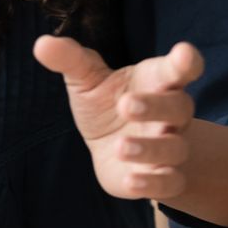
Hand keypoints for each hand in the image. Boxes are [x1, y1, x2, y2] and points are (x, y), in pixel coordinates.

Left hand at [34, 35, 204, 201]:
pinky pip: (169, 182)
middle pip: (179, 107)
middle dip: (156, 106)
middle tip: (126, 105)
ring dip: (151, 147)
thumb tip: (42, 44)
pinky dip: (152, 183)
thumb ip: (70, 60)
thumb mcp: (86, 79)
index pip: (178, 69)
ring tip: (122, 146)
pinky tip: (131, 180)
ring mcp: (170, 146)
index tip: (184, 54)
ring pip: (174, 147)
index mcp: (156, 82)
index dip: (185, 61)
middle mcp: (170, 115)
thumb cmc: (106, 104)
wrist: (112, 150)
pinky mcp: (163, 178)